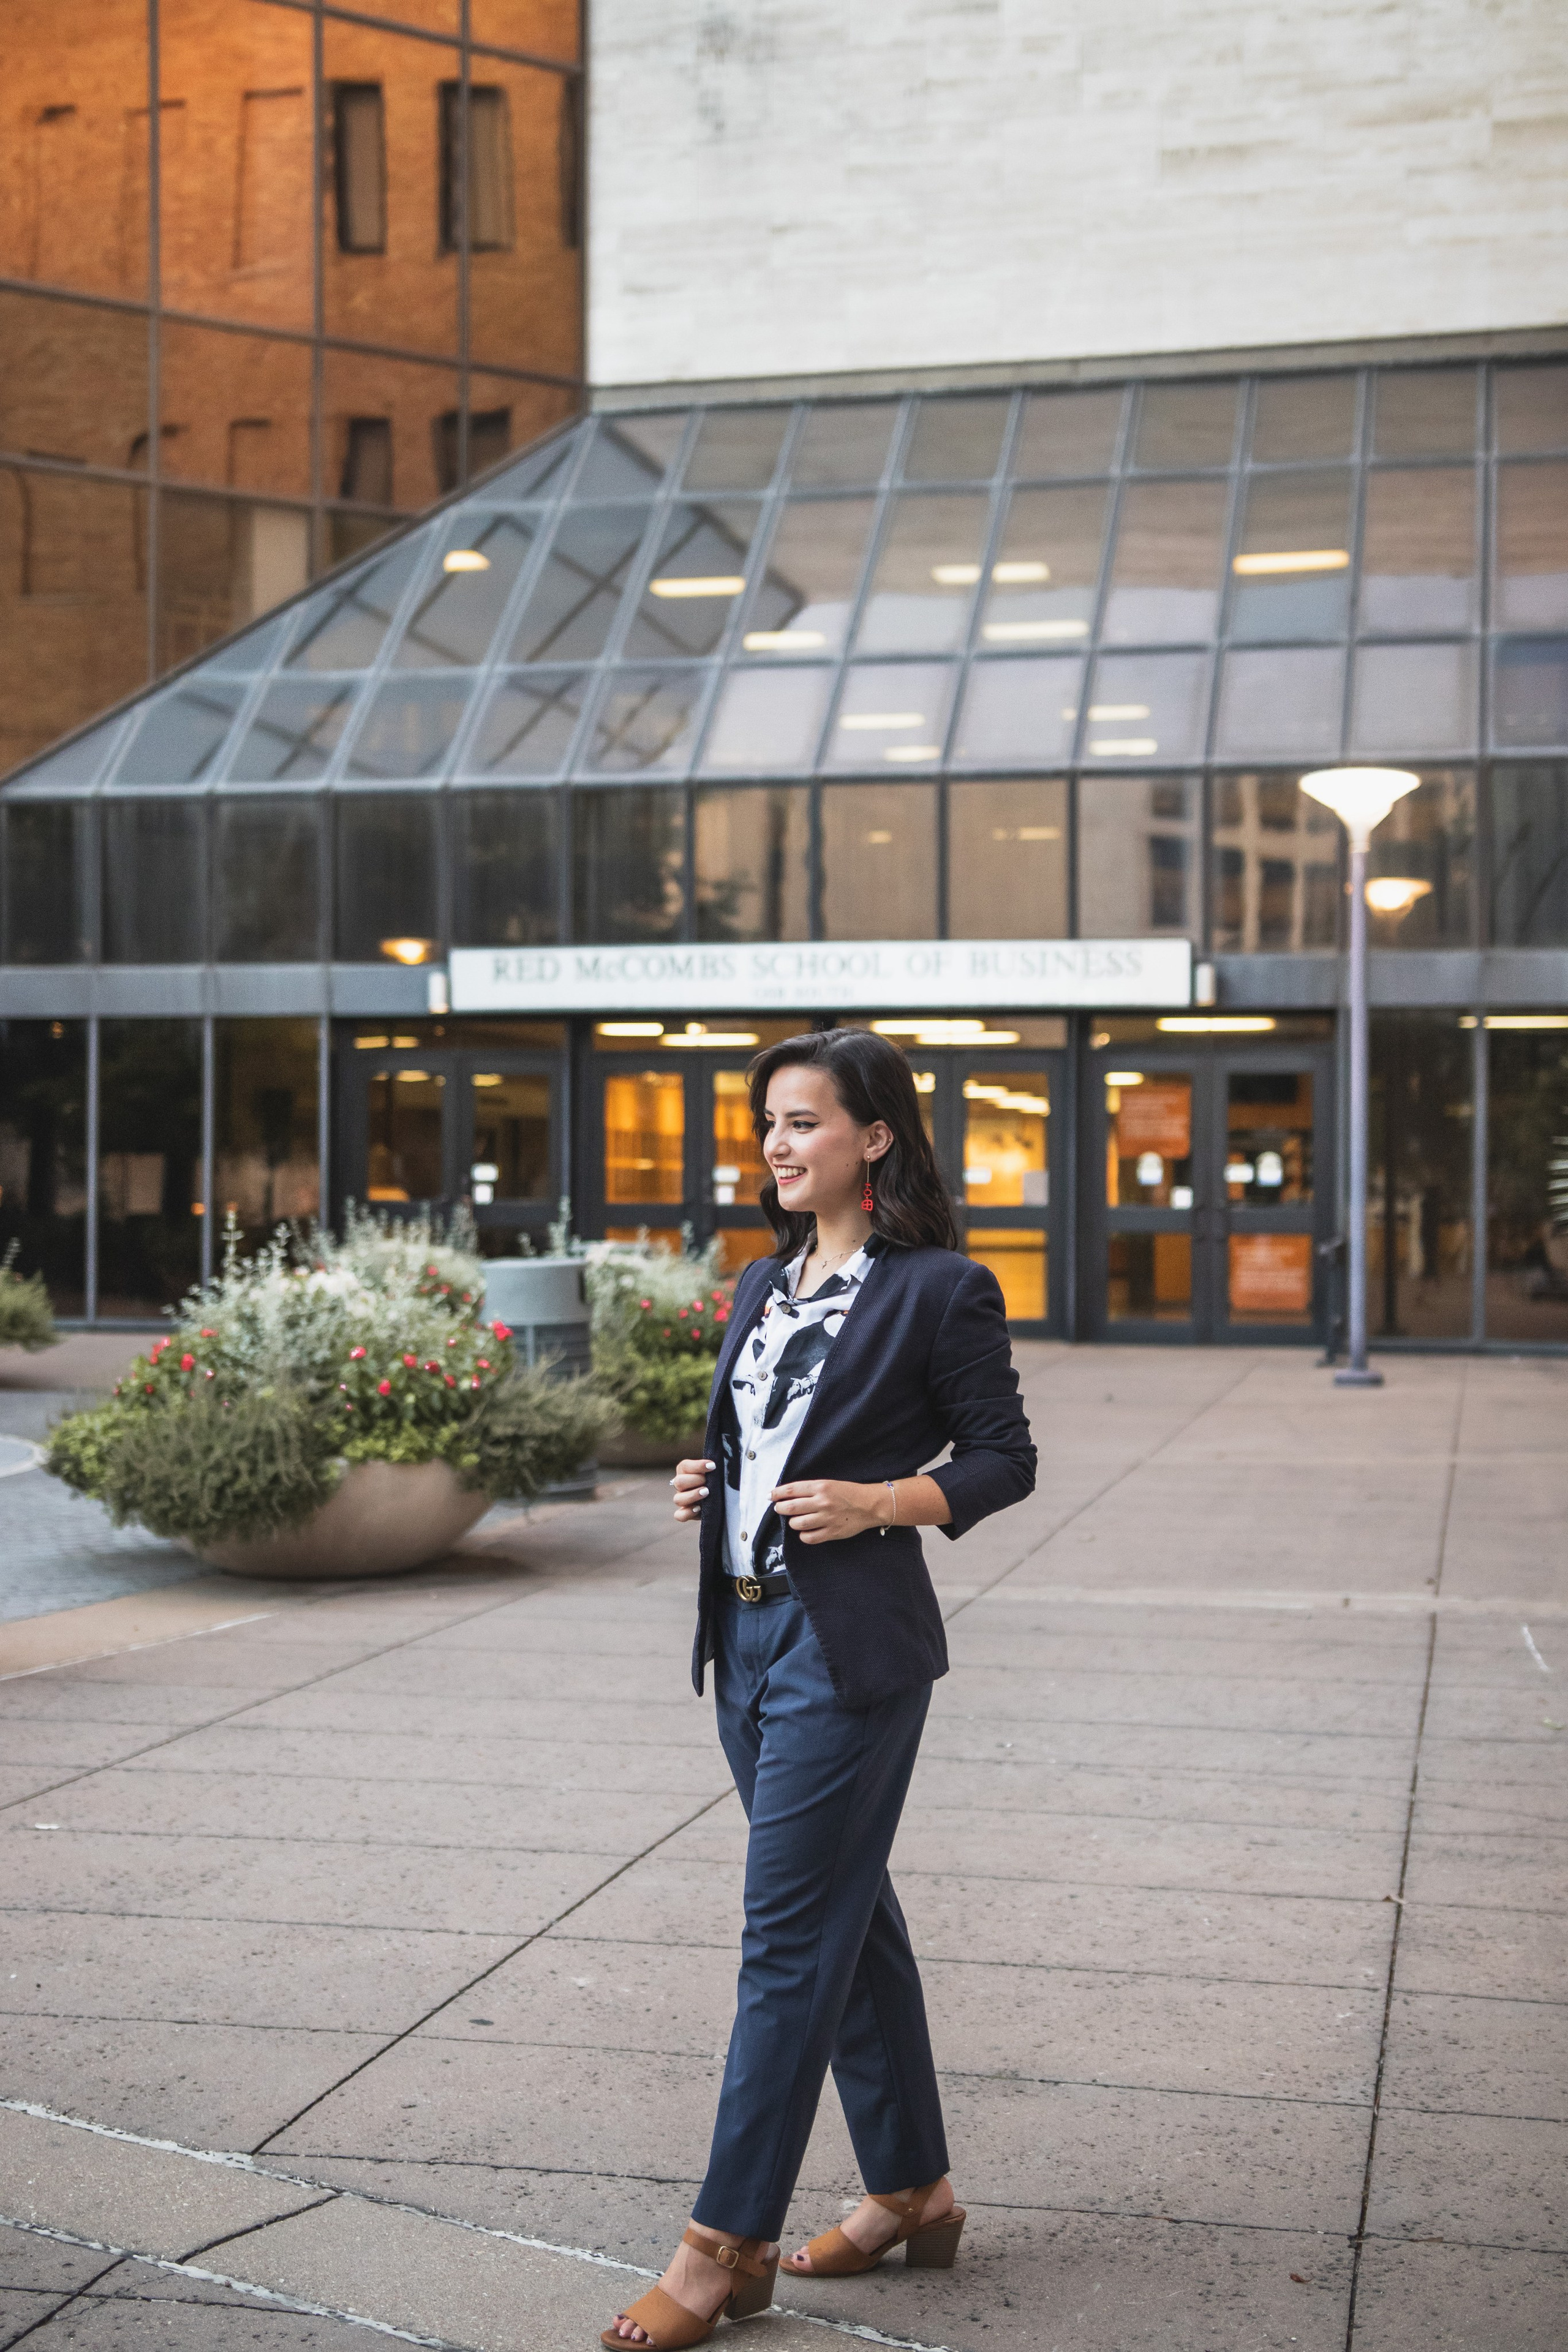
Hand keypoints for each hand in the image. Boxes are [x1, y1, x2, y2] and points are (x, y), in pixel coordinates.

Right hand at [671, 1458, 713, 1523]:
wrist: (722, 1497)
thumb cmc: (718, 1480)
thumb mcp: (716, 1471)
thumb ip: (714, 1466)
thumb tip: (717, 1460)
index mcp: (685, 1472)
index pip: (684, 1466)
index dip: (697, 1466)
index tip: (712, 1466)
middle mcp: (681, 1486)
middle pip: (679, 1482)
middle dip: (694, 1480)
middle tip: (707, 1481)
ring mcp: (682, 1500)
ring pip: (678, 1499)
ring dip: (692, 1495)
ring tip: (706, 1492)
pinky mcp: (685, 1514)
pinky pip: (679, 1515)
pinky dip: (688, 1512)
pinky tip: (699, 1508)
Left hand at [770, 1479, 890, 1544]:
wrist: (870, 1505)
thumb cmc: (849, 1492)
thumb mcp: (829, 1484)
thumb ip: (810, 1490)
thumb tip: (788, 1495)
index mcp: (821, 1487)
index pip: (791, 1490)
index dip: (777, 1493)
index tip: (770, 1496)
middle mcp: (822, 1502)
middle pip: (791, 1507)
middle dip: (781, 1508)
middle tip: (779, 1508)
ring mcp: (827, 1518)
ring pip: (798, 1523)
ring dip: (792, 1522)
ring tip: (795, 1520)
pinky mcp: (832, 1532)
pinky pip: (809, 1537)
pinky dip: (803, 1535)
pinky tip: (806, 1531)